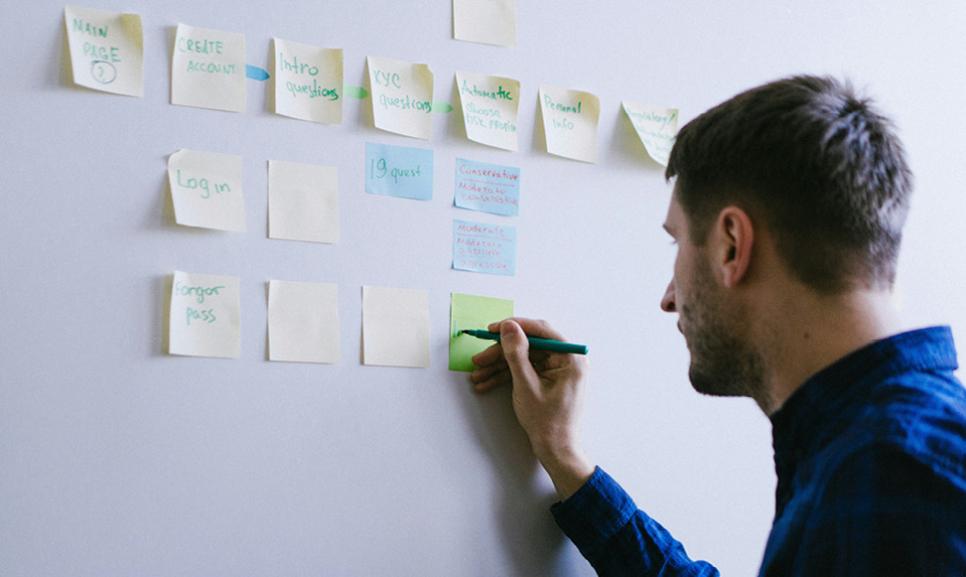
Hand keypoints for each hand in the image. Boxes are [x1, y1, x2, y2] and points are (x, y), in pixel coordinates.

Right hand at [470, 318, 594, 499]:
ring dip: (498, 366)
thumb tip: (509, 327)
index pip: (541, 330)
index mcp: (570, 358)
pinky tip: (486, 383)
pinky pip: (523, 370)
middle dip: (501, 353)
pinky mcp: (546, 379)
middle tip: (479, 358)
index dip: (515, 327)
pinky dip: (505, 376)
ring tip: (477, 374)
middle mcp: (565, 360)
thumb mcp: (527, 386)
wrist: (555, 450)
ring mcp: (555, 370)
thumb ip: (516, 354)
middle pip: (528, 345)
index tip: (493, 329)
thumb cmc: (548, 423)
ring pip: (522, 358)